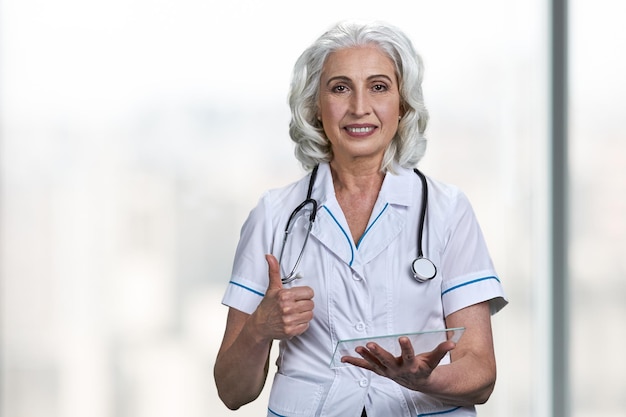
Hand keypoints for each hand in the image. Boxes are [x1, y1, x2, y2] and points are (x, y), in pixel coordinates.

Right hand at [250, 254, 314, 340]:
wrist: (259, 326)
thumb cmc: (267, 306)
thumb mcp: (272, 288)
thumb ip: (274, 271)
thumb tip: (269, 256)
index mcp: (284, 295)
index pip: (309, 292)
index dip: (305, 294)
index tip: (298, 296)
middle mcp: (287, 308)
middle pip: (311, 304)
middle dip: (304, 304)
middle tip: (296, 305)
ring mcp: (289, 320)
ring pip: (310, 315)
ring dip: (304, 314)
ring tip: (295, 313)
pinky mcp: (291, 331)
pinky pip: (306, 325)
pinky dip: (301, 324)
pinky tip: (293, 321)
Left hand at [341, 337, 455, 390]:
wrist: (417, 383)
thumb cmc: (424, 369)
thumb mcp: (433, 361)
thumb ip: (441, 351)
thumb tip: (452, 342)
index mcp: (411, 366)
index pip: (409, 355)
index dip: (406, 347)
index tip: (403, 338)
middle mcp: (398, 370)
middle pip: (387, 360)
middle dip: (379, 352)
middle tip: (371, 343)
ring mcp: (387, 371)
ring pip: (375, 363)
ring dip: (366, 356)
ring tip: (358, 347)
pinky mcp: (380, 371)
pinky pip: (366, 367)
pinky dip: (355, 362)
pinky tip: (344, 358)